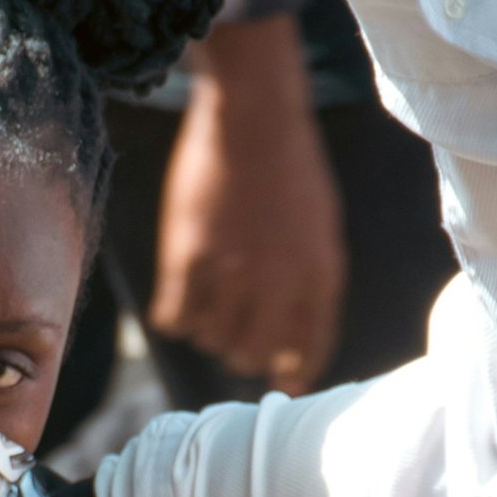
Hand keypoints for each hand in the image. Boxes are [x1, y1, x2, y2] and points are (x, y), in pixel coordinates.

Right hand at [154, 16, 345, 391]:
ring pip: (210, 340)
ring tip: (206, 304)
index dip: (295, 372)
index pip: (309, 349)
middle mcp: (279, 280)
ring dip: (207, 330)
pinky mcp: (188, 256)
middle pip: (251, 355)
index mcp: (320, 273)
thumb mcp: (321, 228)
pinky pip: (174, 319)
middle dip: (242, 354)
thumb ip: (311, 284)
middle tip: (233, 337)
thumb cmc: (290, 168)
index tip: (283, 381)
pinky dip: (175, 317)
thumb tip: (293, 348)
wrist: (253, 115)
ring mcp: (231, 270)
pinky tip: (180, 297)